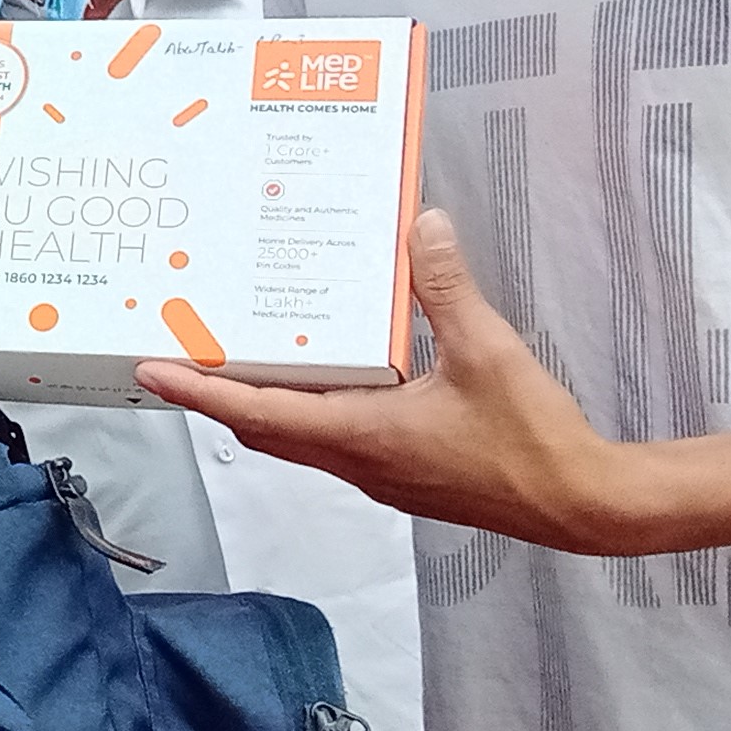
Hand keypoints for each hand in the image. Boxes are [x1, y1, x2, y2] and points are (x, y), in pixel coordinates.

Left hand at [133, 209, 655, 552]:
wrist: (580, 505)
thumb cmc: (531, 440)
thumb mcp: (487, 350)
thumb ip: (448, 287)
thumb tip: (424, 225)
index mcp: (360, 435)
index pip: (257, 411)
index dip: (199, 389)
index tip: (150, 371)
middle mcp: (356, 462)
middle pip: (262, 428)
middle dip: (215, 395)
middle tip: (178, 357)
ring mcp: (378, 474)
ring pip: (296, 438)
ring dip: (259, 404)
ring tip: (235, 360)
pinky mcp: (402, 475)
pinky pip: (331, 441)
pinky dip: (306, 412)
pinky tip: (324, 379)